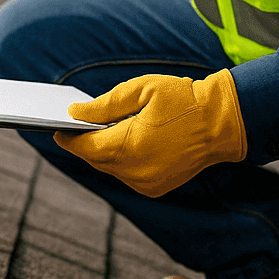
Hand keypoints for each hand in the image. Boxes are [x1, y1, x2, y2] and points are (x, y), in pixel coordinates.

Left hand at [54, 69, 246, 197]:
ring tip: (96, 133)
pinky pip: (126, 175)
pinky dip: (121, 161)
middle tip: (72, 127)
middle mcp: (136, 171)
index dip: (68, 138)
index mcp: (129, 146)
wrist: (223, 122)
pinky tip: (121, 143)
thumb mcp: (141, 90)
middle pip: (96, 159)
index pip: (85, 147)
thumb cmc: (182, 99)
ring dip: (103, 152)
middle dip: (84, 144)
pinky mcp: (155, 188)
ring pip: (110, 169)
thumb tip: (74, 115)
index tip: (55, 127)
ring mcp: (146, 183)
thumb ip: (104, 105)